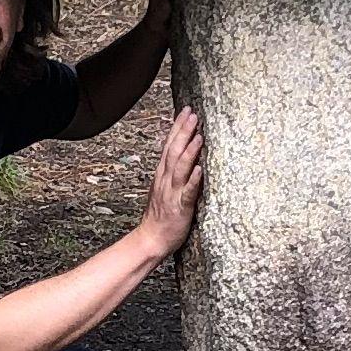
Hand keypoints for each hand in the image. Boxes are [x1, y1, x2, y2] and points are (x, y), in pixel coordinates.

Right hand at [137, 104, 205, 258]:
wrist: (151, 238)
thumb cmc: (160, 215)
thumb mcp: (163, 188)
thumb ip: (172, 171)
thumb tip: (182, 153)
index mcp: (162, 175)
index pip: (169, 145)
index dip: (177, 127)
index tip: (186, 111)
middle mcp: (166, 180)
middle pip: (174, 151)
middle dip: (183, 131)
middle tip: (193, 114)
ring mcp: (172, 193)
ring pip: (180, 167)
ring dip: (189, 151)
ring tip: (199, 136)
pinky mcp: (180, 207)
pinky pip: (187, 192)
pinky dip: (192, 180)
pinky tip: (199, 169)